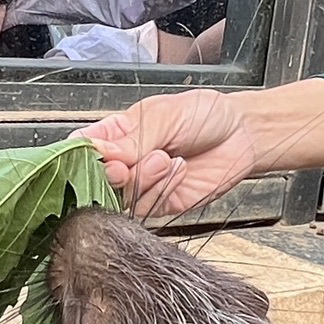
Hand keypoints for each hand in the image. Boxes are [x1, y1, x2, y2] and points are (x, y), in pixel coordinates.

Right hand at [81, 88, 254, 218]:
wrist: (241, 135)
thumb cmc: (203, 116)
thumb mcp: (163, 116)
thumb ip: (131, 140)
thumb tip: (100, 153)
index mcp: (115, 134)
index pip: (83, 149)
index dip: (84, 157)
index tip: (98, 157)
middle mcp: (123, 162)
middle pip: (96, 180)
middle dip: (111, 176)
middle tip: (126, 167)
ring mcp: (140, 186)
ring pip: (119, 198)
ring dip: (141, 181)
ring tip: (165, 158)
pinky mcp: (159, 204)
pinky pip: (145, 208)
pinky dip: (159, 190)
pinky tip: (176, 169)